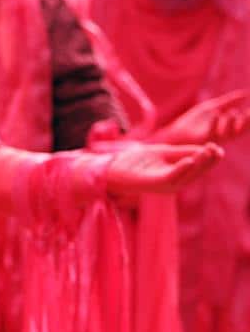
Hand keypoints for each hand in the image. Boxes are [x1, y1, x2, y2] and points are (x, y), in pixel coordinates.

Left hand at [104, 142, 222, 196]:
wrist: (112, 169)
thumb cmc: (137, 161)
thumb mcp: (164, 152)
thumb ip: (182, 152)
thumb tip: (206, 148)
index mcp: (178, 175)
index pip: (197, 166)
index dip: (209, 158)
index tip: (219, 147)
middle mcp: (175, 183)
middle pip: (196, 172)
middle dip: (208, 161)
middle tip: (218, 149)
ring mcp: (165, 185)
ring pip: (187, 175)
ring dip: (200, 163)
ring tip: (209, 151)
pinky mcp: (154, 184)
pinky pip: (171, 177)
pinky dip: (182, 169)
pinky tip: (190, 160)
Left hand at [158, 90, 249, 144]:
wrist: (176, 134)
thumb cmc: (194, 123)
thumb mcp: (213, 108)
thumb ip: (228, 102)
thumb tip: (246, 93)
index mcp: (228, 128)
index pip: (244, 124)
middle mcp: (223, 135)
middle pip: (239, 131)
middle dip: (246, 123)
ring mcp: (213, 138)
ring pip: (227, 133)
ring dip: (232, 124)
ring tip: (234, 113)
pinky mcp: (202, 138)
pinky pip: (211, 132)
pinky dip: (215, 123)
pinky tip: (217, 113)